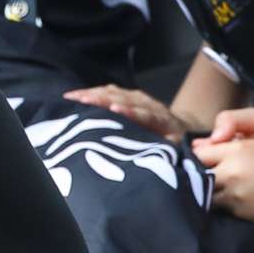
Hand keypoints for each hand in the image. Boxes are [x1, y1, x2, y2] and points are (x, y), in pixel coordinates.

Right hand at [63, 84, 187, 143]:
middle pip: (124, 99)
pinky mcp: (127, 95)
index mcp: (161, 120)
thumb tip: (152, 161)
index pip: (144, 114)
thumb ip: (165, 152)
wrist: (181, 128)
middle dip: (103, 99)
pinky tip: (76, 95)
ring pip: (114, 92)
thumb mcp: (175, 151)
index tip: (116, 109)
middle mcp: (148, 105)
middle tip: (83, 100)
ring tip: (72, 97)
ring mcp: (137, 98)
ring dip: (92, 94)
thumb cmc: (174, 145)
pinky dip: (91, 92)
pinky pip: (109, 91)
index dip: (131, 111)